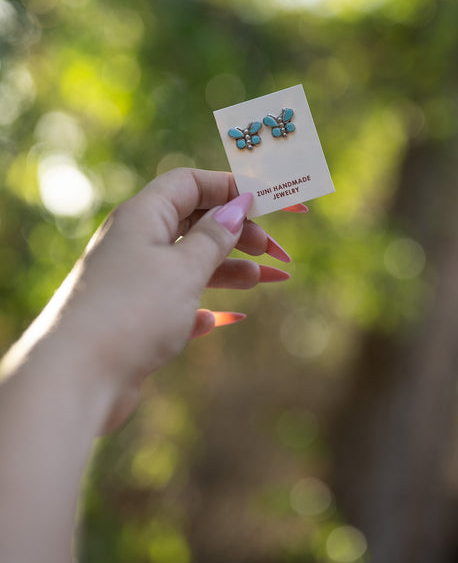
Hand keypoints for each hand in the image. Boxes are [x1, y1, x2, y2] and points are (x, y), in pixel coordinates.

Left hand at [2, 169, 293, 431]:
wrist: (75, 378)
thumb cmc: (132, 312)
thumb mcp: (184, 268)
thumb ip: (215, 236)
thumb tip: (237, 205)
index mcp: (144, 216)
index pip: (192, 183)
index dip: (233, 188)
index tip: (272, 202)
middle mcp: (136, 242)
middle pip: (196, 222)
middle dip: (240, 233)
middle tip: (277, 253)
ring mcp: (133, 281)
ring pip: (191, 263)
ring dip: (230, 268)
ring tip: (267, 280)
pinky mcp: (134, 318)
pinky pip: (178, 301)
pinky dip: (204, 305)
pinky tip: (225, 318)